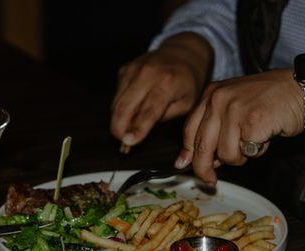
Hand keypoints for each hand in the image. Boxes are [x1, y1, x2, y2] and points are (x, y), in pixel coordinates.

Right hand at [110, 33, 212, 151]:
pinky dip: (120, 108)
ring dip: (118, 120)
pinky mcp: (124, 70)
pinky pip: (117, 96)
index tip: (128, 142)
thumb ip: (164, 117)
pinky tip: (130, 112)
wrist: (182, 54)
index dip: (137, 129)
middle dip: (119, 128)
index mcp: (167, 84)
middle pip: (124, 107)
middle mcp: (147, 74)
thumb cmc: (187, 83)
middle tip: (122, 142)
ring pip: (116, 104)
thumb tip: (139, 132)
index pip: (148, 112)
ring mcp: (133, 70)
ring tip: (125, 131)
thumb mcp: (186, 104)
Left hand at [175, 69, 303, 184]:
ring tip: (253, 142)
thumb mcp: (235, 108)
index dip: (188, 153)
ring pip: (225, 154)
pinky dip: (256, 152)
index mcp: (212, 94)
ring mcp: (234, 109)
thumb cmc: (270, 102)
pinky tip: (265, 137)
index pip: (190, 130)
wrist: (303, 91)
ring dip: (240, 157)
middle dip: (204, 168)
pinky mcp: (251, 121)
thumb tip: (191, 161)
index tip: (185, 166)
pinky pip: (245, 152)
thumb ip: (214, 129)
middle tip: (210, 181)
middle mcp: (219, 98)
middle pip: (202, 145)